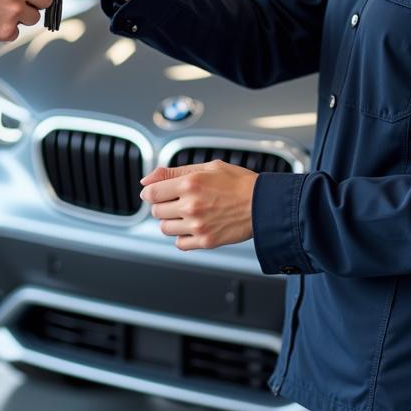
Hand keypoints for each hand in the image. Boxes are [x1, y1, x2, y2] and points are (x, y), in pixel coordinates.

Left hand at [140, 161, 258, 250]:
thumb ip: (173, 172)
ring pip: (165, 228)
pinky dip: (183, 237)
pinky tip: (194, 226)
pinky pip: (180, 244)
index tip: (156, 193)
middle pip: (156, 211)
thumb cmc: (239, 183)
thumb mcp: (207, 167)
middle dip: (163, 206)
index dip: (151, 192)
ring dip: (171, 221)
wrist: (264, 204)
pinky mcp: (206, 241)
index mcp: (189, 183)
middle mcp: (191, 205)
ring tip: (187, 214)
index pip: (151, 193)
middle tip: (178, 201)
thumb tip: (146, 180)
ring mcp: (198, 225)